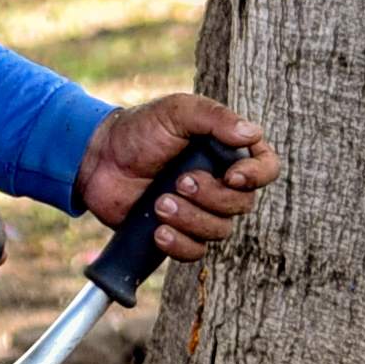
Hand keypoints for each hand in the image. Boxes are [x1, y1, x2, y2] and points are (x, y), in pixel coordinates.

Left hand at [80, 89, 273, 263]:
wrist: (98, 160)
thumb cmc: (139, 130)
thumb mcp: (177, 112)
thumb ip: (215, 118)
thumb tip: (251, 134)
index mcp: (228, 152)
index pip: (266, 169)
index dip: (257, 177)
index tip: (232, 177)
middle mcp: (221, 183)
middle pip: (242, 205)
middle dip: (210, 197)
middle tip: (177, 182)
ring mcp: (201, 210)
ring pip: (220, 231)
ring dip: (190, 219)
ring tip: (159, 203)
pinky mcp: (179, 233)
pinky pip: (195, 251)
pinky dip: (179, 243)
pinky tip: (158, 231)